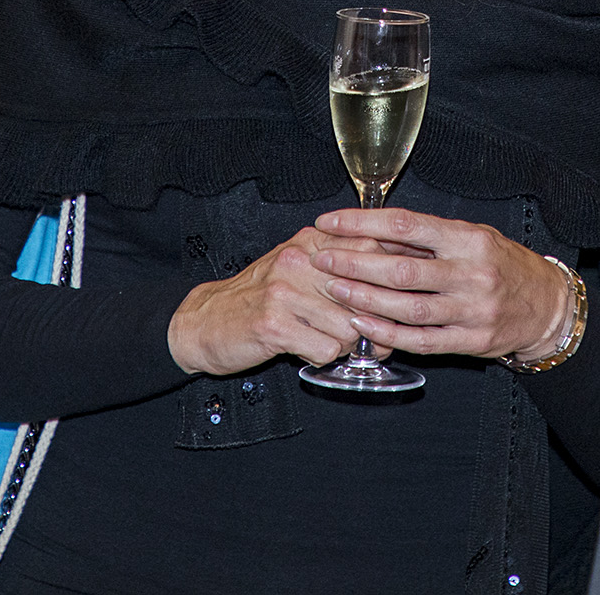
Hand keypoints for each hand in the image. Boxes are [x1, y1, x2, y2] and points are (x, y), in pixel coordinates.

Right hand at [167, 226, 389, 374]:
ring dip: (345, 344)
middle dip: (373, 323)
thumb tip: (394, 282)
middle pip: (365, 293)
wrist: (204, 321)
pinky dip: (323, 357)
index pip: (370, 248)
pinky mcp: (273, 324)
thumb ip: (339, 268)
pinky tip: (307, 350)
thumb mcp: (297, 269)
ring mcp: (284, 291)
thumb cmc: (257, 298)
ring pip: (348, 327)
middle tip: (372, 337)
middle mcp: (297, 260)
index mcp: (308, 242)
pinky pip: (325, 350)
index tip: (396, 298)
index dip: (390, 278)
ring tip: (328, 342)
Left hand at [310, 207, 572, 364]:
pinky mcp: (472, 342)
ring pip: (408, 307)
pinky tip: (362, 323)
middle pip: (401, 269)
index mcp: (468, 239)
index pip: (405, 225)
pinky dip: (388, 332)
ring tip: (334, 289)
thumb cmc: (502, 264)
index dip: (362, 223)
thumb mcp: (471, 238)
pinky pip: (421, 340)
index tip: (330, 222)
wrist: (547, 305)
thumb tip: (374, 233)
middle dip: (355, 264)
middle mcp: (471, 273)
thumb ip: (427, 239)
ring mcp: (472, 311)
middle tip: (323, 259)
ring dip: (365, 299)